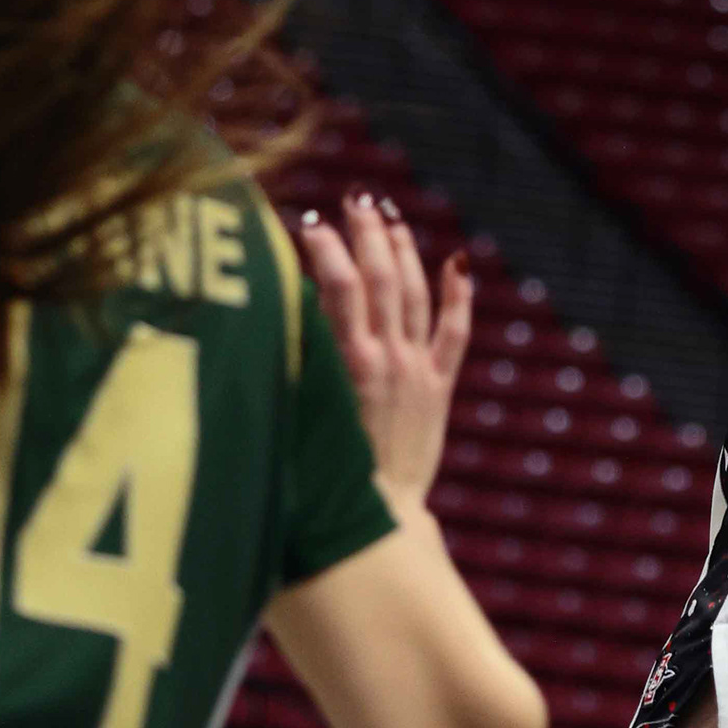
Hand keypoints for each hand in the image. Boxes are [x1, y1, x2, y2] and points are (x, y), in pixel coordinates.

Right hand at [296, 191, 473, 516]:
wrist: (376, 528)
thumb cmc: (319, 485)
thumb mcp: (294, 424)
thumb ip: (288, 372)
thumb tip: (270, 321)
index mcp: (349, 367)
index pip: (338, 288)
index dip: (324, 250)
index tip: (306, 222)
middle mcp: (388, 361)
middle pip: (380, 279)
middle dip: (366, 234)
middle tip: (355, 199)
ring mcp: (417, 373)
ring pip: (415, 295)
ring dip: (403, 250)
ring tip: (388, 215)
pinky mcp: (438, 391)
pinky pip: (454, 334)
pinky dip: (457, 297)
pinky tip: (456, 263)